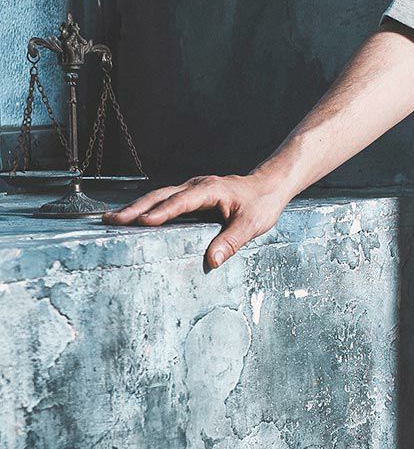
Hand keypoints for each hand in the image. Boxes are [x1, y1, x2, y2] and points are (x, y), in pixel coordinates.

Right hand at [102, 170, 289, 272]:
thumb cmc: (261, 204)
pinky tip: (133, 219)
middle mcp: (196, 186)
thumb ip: (231, 242)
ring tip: (111, 220)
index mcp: (210, 190)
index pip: (181, 201)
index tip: (143, 222)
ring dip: (135, 208)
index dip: (162, 212)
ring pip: (158, 197)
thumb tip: (212, 261)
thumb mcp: (251, 225)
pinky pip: (164, 201)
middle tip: (110, 221)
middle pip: (160, 196)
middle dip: (135, 209)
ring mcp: (191, 189)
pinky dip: (147, 209)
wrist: (268, 186)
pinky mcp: (190, 196)